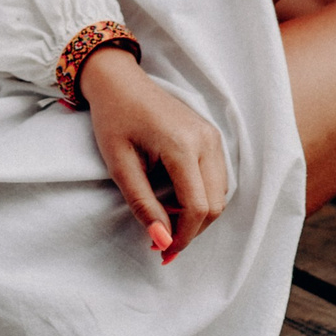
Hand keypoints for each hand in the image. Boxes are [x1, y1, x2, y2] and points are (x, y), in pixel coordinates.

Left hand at [80, 48, 228, 262]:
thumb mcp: (119, 165)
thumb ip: (143, 204)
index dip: (183, 237)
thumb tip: (163, 241)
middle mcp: (207, 140)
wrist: (120, 82)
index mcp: (183, 145)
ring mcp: (213, 136)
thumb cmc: (114, 119)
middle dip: (192, 231)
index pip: (198, 207)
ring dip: (198, 215)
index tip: (162, 253)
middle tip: (162, 243)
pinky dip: (202, 197)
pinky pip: (217, 178)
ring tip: (166, 221)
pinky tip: (175, 201)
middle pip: (216, 204)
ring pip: (220, 194)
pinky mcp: (211, 136)